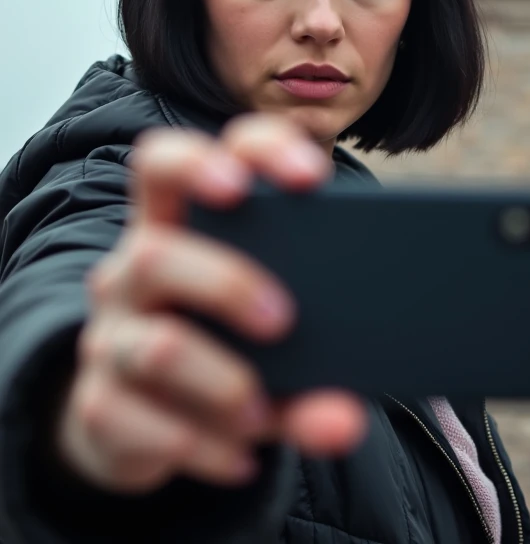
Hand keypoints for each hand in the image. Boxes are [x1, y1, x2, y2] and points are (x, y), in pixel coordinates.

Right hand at [56, 115, 367, 492]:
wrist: (143, 418)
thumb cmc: (223, 343)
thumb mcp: (272, 340)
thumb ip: (316, 366)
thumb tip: (346, 414)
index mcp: (173, 223)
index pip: (173, 160)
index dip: (235, 156)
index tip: (309, 178)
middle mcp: (130, 271)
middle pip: (155, 251)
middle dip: (227, 284)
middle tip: (284, 320)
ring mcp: (109, 337)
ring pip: (155, 346)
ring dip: (221, 382)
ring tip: (262, 411)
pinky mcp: (99, 405)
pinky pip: (145, 425)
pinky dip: (203, 446)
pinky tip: (240, 457)